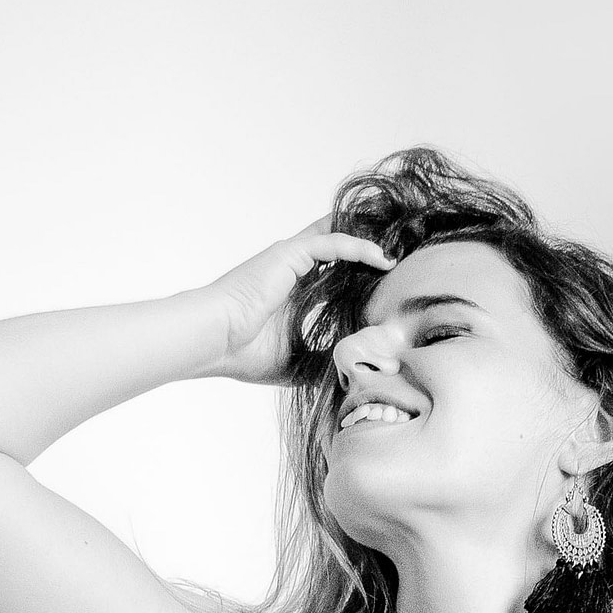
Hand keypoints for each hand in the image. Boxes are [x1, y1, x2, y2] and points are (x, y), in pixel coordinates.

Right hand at [203, 217, 393, 386]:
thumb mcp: (294, 364)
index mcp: (291, 291)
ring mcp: (289, 258)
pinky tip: (382, 259)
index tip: (386, 284)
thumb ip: (321, 360)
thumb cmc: (241, 353)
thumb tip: (349, 373)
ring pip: (338, 239)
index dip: (358, 274)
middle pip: (337, 249)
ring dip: (369, 244)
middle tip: (399, 259)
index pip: (331, 274)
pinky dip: (359, 248)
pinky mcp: (289, 253)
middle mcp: (291, 269)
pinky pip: (332, 243)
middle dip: (367, 251)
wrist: (213, 340)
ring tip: (398, 254)